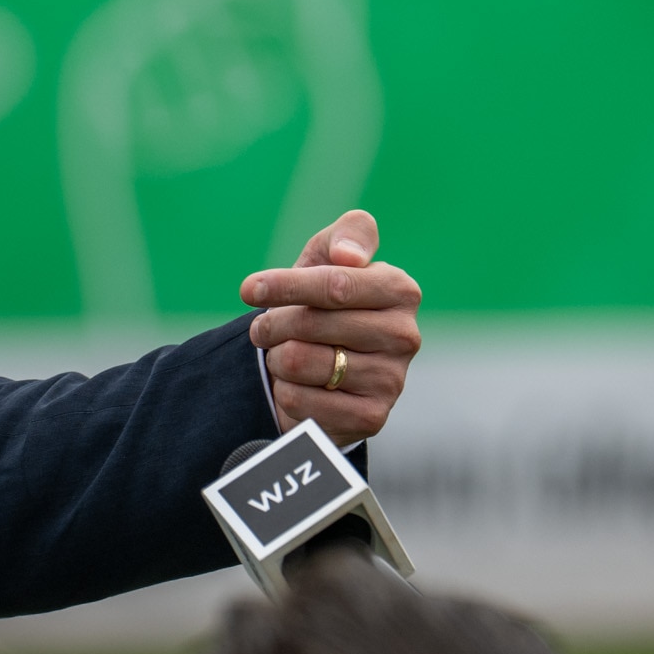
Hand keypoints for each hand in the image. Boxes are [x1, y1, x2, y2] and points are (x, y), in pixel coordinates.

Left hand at [242, 210, 420, 442]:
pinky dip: (286, 391)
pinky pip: (299, 399)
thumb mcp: (330, 259)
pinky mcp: (371, 418)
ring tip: (288, 356)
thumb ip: (346, 235)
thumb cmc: (326, 305)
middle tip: (264, 329)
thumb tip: (348, 256)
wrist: (327, 371)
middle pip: (310, 324)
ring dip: (279, 358)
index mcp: (400, 290)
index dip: (285, 286)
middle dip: (273, 325)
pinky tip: (302, 386)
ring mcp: (391, 380)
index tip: (248, 290)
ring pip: (300, 361)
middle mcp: (405, 335)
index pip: (334, 285)